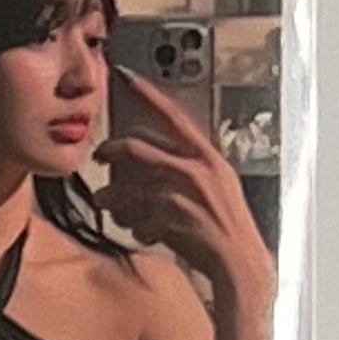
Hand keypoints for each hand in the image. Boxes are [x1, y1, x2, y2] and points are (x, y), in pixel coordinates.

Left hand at [92, 71, 270, 295]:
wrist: (239, 262)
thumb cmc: (222, 228)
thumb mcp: (211, 188)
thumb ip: (183, 171)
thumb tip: (148, 168)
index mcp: (208, 155)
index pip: (173, 116)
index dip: (147, 94)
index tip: (125, 77)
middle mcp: (197, 167)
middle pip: (137, 147)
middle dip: (111, 150)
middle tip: (99, 155)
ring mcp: (184, 192)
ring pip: (128, 184)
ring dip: (111, 195)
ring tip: (105, 202)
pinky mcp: (173, 218)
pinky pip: (136, 217)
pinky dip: (134, 225)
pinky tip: (141, 232)